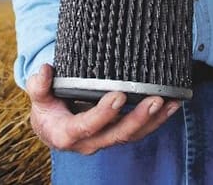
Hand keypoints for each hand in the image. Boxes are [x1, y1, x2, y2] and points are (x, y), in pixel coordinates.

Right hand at [27, 63, 180, 153]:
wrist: (53, 124)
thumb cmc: (49, 107)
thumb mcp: (40, 97)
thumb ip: (39, 86)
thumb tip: (45, 70)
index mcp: (69, 134)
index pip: (88, 126)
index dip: (104, 114)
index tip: (118, 95)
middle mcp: (92, 141)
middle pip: (118, 134)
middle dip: (138, 118)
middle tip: (154, 99)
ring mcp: (108, 138)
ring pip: (134, 134)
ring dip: (154, 119)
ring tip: (170, 101)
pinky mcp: (120, 132)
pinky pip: (141, 129)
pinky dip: (158, 118)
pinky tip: (173, 104)